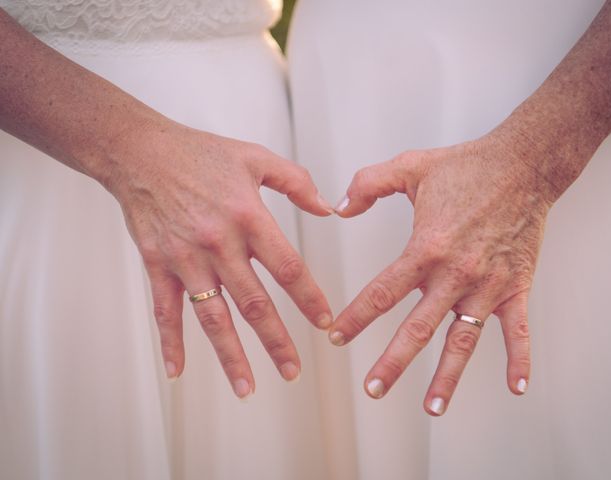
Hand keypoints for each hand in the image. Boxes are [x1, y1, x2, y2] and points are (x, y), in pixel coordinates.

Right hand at [106, 119, 332, 397]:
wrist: (141, 152)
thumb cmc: (200, 153)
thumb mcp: (256, 157)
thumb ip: (297, 182)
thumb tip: (327, 208)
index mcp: (248, 217)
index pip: (288, 268)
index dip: (309, 298)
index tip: (325, 322)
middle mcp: (219, 243)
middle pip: (254, 303)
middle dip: (277, 341)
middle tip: (293, 370)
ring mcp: (186, 259)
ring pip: (213, 317)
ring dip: (231, 355)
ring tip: (247, 387)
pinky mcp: (158, 265)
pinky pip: (166, 311)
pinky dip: (171, 342)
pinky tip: (178, 371)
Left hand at [330, 128, 552, 414]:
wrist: (523, 164)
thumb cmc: (467, 166)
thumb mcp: (410, 166)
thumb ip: (368, 184)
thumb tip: (339, 206)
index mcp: (426, 248)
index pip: (382, 292)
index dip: (356, 317)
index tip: (337, 337)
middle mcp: (455, 274)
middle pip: (417, 328)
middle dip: (393, 362)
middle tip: (373, 388)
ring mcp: (487, 285)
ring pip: (463, 340)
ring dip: (447, 376)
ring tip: (431, 407)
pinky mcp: (516, 286)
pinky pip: (518, 330)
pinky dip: (520, 359)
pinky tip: (517, 387)